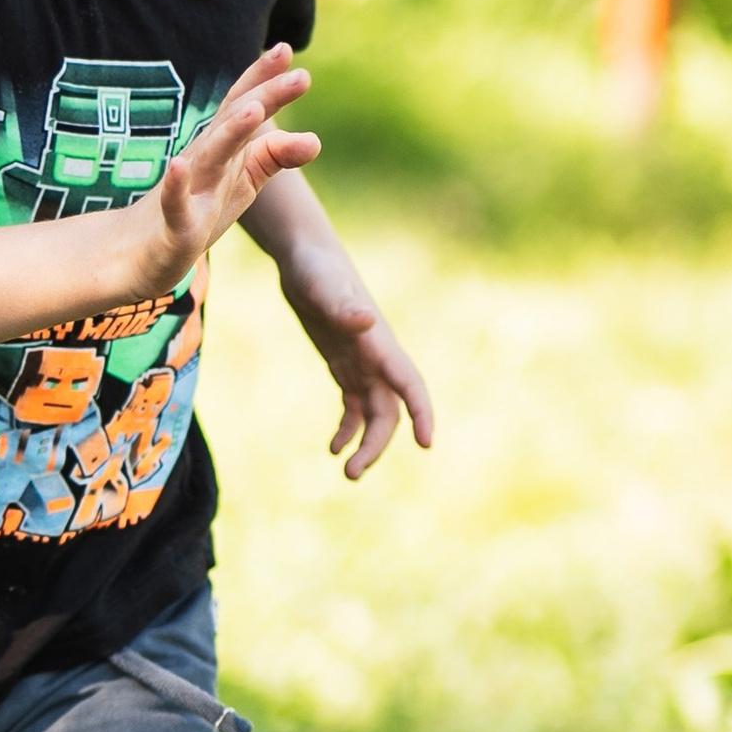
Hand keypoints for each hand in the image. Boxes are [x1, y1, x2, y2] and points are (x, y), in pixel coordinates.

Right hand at [143, 44, 319, 287]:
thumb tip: (316, 140)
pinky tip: (177, 166)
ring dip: (231, 132)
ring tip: (255, 110)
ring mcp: (188, 190)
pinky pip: (174, 204)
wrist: (143, 254)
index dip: (264, 78)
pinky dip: (175, 185)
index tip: (287, 48)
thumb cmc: (196, 209)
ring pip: (211, 156)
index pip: (243, 105)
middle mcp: (204, 160)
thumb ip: (274, 156)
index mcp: (222, 147)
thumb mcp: (242, 181)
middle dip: (265, 96)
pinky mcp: (174, 226)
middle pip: (234, 121)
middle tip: (300, 75)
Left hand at [284, 266, 435, 479]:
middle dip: (377, 444)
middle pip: (390, 411)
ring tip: (345, 471)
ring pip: (375, 413)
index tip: (426, 444)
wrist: (305, 257)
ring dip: (365, 443)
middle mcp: (376, 356)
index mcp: (378, 342)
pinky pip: (355, 405)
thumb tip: (363, 320)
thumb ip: (341, 306)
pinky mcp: (344, 364)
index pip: (408, 383)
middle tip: (352, 474)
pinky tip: (333, 447)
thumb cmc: (315, 267)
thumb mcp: (322, 287)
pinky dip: (348, 428)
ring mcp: (362, 362)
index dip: (421, 413)